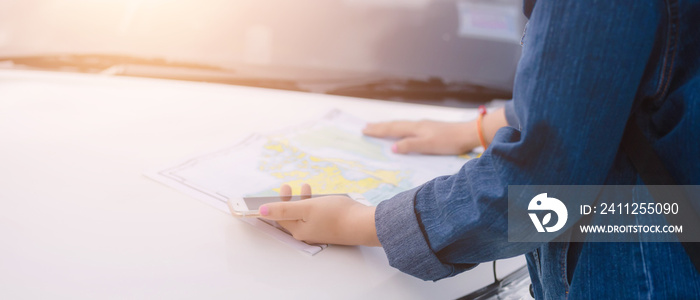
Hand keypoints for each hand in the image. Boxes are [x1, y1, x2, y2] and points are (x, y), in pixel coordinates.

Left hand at [259, 184, 379, 245]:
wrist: (362, 223)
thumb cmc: (335, 215)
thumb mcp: (306, 208)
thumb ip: (283, 209)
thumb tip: (262, 211)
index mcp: (298, 230)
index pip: (279, 217)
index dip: (275, 203)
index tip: (277, 189)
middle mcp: (307, 234)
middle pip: (291, 216)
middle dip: (288, 200)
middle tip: (287, 186)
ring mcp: (319, 232)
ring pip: (304, 215)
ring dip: (302, 200)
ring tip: (306, 186)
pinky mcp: (330, 228)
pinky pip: (316, 216)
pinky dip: (314, 205)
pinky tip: (321, 197)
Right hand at [362, 107, 507, 153]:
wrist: (468, 134)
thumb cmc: (449, 141)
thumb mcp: (427, 146)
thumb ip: (409, 146)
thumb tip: (392, 147)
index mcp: (415, 128)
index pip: (392, 129)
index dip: (378, 130)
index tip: (364, 130)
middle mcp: (418, 124)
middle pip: (395, 125)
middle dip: (380, 127)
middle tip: (365, 127)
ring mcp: (424, 125)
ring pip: (402, 125)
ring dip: (389, 126)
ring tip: (379, 127)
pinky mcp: (431, 128)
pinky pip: (409, 127)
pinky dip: (399, 128)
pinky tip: (403, 130)